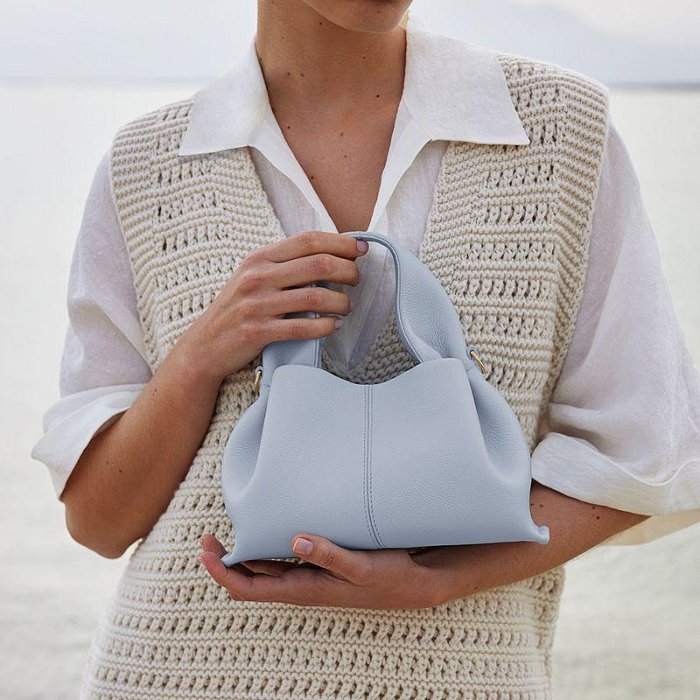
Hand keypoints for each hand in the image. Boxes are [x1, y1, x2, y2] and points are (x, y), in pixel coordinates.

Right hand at [177, 231, 368, 384]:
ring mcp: (257, 305)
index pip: (308, 240)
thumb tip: (331, 255)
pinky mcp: (258, 332)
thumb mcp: (254, 276)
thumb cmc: (237, 309)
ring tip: (347, 307)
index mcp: (259, 258)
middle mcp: (257, 277)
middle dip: (347, 271)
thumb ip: (285, 264)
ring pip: (316, 297)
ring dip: (341, 302)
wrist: (204, 345)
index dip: (341, 242)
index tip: (361, 248)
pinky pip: (303, 327)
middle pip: (318, 264)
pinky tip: (335, 326)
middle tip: (357, 280)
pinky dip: (326, 326)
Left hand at [198, 532, 452, 609]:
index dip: (222, 572)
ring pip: (263, 569)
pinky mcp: (320, 563)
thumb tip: (295, 539)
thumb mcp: (361, 567)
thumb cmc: (389, 577)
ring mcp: (310, 574)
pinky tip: (268, 526)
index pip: (247, 588)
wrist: (416, 582)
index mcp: (303, 589)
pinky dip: (266, 545)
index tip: (206, 550)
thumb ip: (330, 554)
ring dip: (243, 553)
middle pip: (249, 579)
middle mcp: (301, 584)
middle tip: (207, 534)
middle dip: (225, 559)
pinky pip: (282, 558)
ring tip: (227, 529)